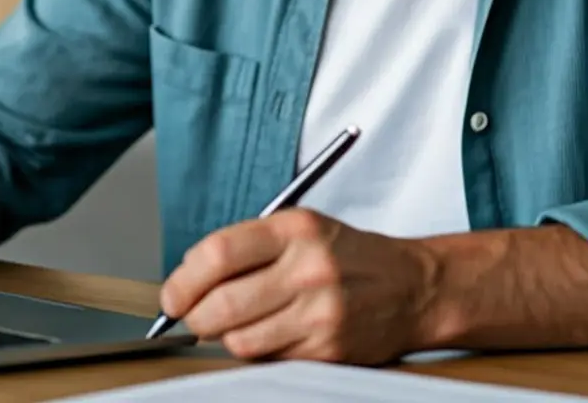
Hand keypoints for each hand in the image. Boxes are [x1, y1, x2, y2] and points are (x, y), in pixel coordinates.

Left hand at [159, 208, 438, 363]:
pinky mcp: (327, 351)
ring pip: (239, 340)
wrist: (413, 286)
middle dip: (194, 316)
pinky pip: (267, 360)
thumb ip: (249, 247)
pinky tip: (272, 332)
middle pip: (220, 305)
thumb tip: (188, 278)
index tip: (174, 293)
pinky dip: (258, 351)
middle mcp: (308, 268)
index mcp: (297, 229)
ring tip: (239, 321)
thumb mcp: (305, 229)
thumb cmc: (349, 255)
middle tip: (192, 315)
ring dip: (227, 337)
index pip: (219, 254)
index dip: (183, 279)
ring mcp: (319, 313)